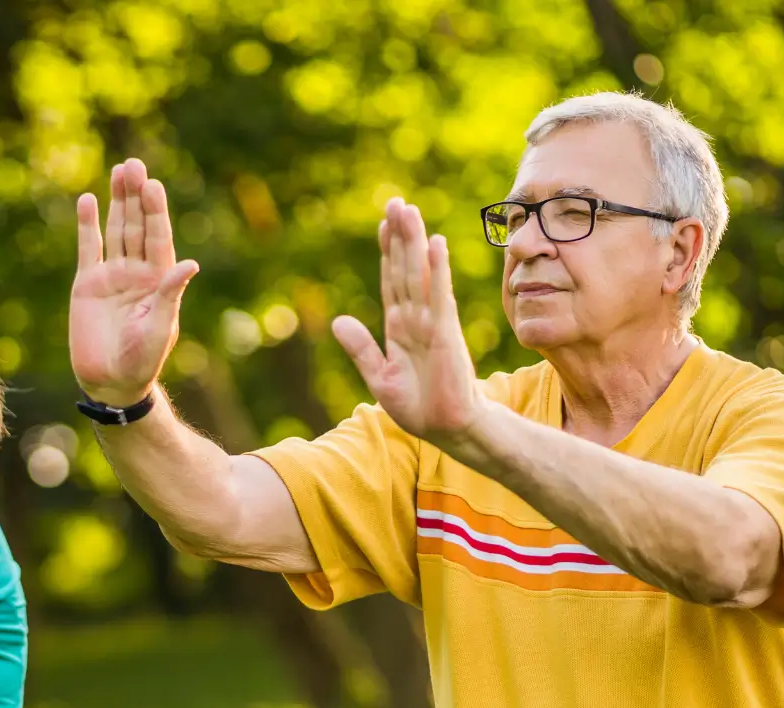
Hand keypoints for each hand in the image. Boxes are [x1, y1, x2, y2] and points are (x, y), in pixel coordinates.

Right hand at [69, 157, 200, 405]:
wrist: (110, 382)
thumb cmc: (142, 360)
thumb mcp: (159, 327)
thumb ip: (170, 294)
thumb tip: (190, 264)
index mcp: (160, 280)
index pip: (158, 237)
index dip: (155, 211)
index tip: (153, 185)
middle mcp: (137, 272)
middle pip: (137, 225)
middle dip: (136, 196)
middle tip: (135, 165)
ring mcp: (112, 275)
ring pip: (115, 229)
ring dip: (117, 201)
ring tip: (120, 170)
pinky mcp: (87, 284)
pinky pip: (89, 248)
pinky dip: (88, 225)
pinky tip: (88, 200)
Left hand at [332, 200, 487, 446]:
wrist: (447, 429)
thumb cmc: (419, 406)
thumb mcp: (379, 377)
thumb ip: (361, 349)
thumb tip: (337, 322)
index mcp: (400, 327)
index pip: (391, 281)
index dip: (387, 252)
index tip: (383, 223)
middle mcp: (417, 318)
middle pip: (405, 269)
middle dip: (400, 236)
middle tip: (396, 202)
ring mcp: (433, 322)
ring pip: (420, 274)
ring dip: (415, 242)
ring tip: (410, 210)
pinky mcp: (447, 332)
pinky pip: (440, 295)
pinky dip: (438, 270)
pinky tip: (435, 243)